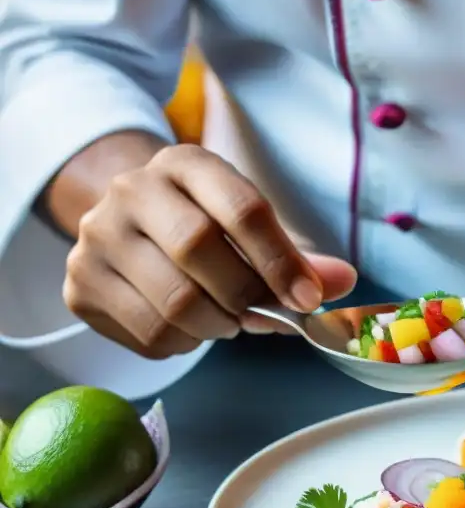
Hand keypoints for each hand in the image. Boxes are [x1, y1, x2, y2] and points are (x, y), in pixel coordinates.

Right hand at [63, 144, 357, 357]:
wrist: (127, 222)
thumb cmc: (203, 224)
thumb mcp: (249, 225)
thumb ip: (297, 256)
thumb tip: (342, 281)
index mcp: (186, 163)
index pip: (241, 208)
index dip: (280, 260)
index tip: (307, 300)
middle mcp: (131, 190)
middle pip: (198, 250)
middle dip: (245, 296)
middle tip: (264, 316)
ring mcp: (97, 238)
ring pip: (174, 303)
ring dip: (219, 327)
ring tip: (228, 320)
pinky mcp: (80, 286)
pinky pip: (150, 334)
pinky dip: (185, 344)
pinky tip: (190, 327)